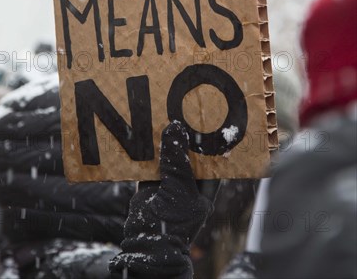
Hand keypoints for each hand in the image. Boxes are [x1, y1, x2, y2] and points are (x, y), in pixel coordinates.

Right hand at [109, 121, 213, 277]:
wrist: (146, 245)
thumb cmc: (173, 222)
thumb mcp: (179, 188)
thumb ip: (176, 160)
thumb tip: (175, 127)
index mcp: (204, 190)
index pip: (212, 162)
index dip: (211, 143)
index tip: (209, 121)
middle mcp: (188, 186)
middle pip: (188, 157)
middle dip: (185, 138)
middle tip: (183, 113)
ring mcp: (168, 186)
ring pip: (168, 159)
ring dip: (165, 143)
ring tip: (164, 117)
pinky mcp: (150, 186)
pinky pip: (150, 165)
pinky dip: (147, 152)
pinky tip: (145, 135)